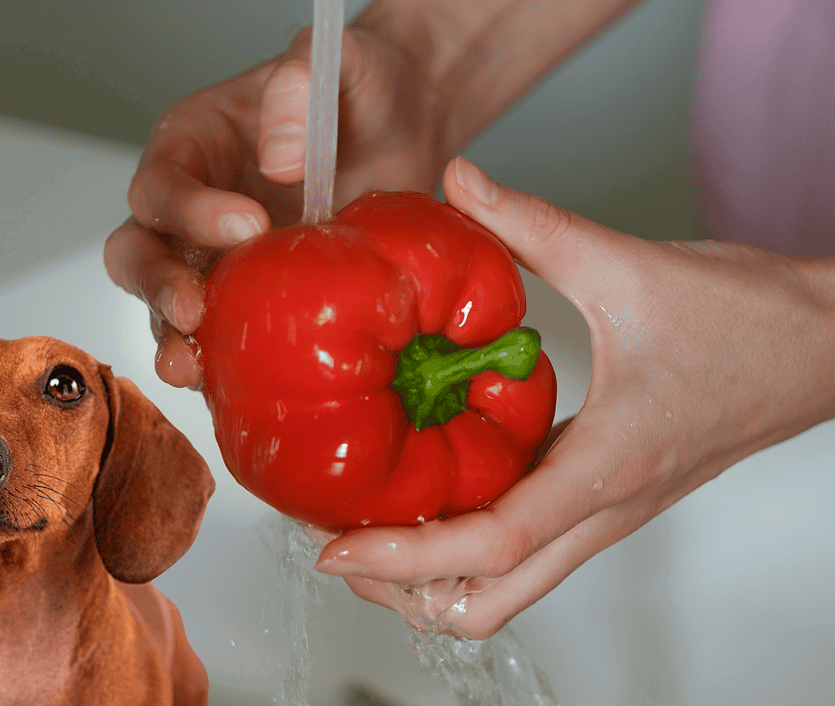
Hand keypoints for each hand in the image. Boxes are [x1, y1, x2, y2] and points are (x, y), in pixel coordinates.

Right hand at [104, 24, 444, 387]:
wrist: (402, 137)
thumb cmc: (362, 94)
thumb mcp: (342, 65)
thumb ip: (302, 84)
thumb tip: (277, 159)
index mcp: (194, 144)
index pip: (163, 182)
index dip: (190, 210)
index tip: (248, 226)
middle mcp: (189, 208)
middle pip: (136, 252)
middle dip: (157, 285)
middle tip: (196, 309)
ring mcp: (214, 262)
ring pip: (164, 307)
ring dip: (172, 339)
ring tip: (193, 367)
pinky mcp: (250, 302)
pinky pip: (218, 339)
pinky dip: (222, 365)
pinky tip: (240, 386)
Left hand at [314, 156, 834, 639]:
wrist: (822, 347)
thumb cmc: (749, 321)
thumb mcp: (629, 266)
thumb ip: (533, 224)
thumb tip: (460, 184)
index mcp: (608, 464)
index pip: (493, 543)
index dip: (402, 556)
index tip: (334, 549)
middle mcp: (603, 509)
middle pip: (489, 603)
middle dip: (404, 591)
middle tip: (339, 546)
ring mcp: (604, 514)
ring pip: (507, 589)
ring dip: (432, 578)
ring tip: (369, 529)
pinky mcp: (604, 498)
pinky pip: (524, 551)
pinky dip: (465, 547)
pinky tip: (428, 496)